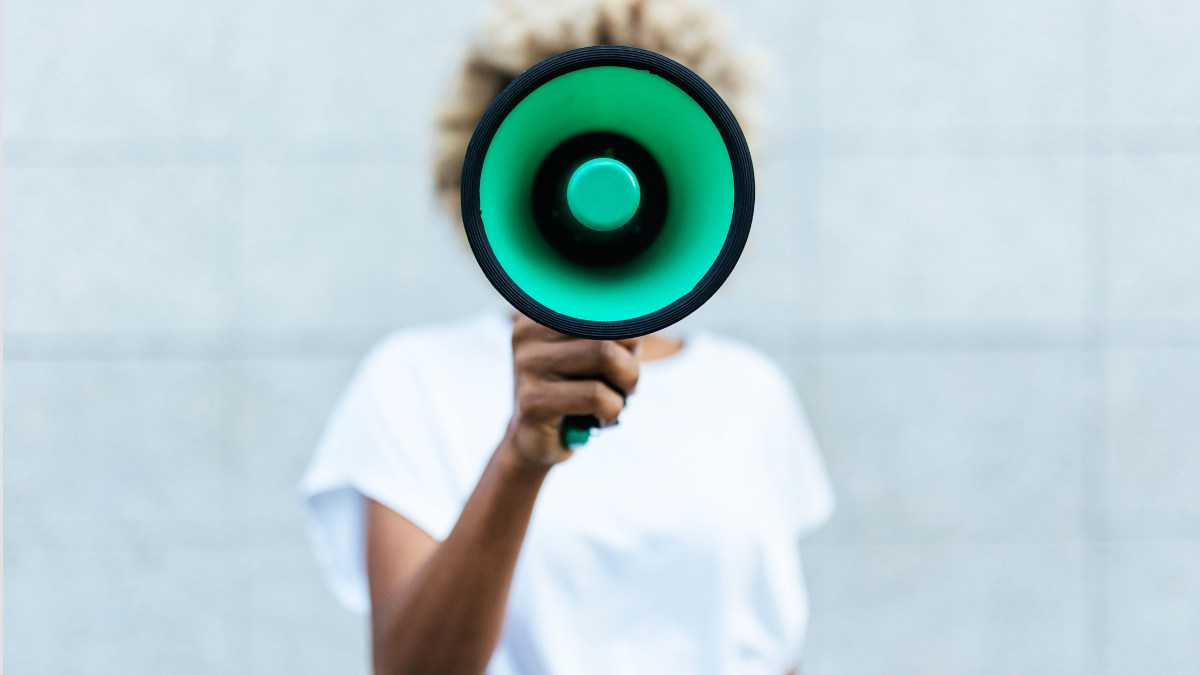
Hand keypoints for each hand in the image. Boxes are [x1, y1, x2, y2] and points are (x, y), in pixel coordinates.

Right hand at [504, 313, 640, 466]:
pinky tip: (600, 418)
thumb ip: (610, 329)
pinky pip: (597, 396)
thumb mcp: (591, 350)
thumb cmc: (574, 389)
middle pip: (608, 326)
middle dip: (630, 361)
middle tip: (624, 384)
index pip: (604, 303)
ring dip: (625, 386)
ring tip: (615, 399)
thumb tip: (644, 317)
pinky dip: (612, 410)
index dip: (628, 333)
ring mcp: (527, 366)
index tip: (623, 356)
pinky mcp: (533, 401)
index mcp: (542, 311)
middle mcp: (528, 332)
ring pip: (606, 356)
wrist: (536, 439)